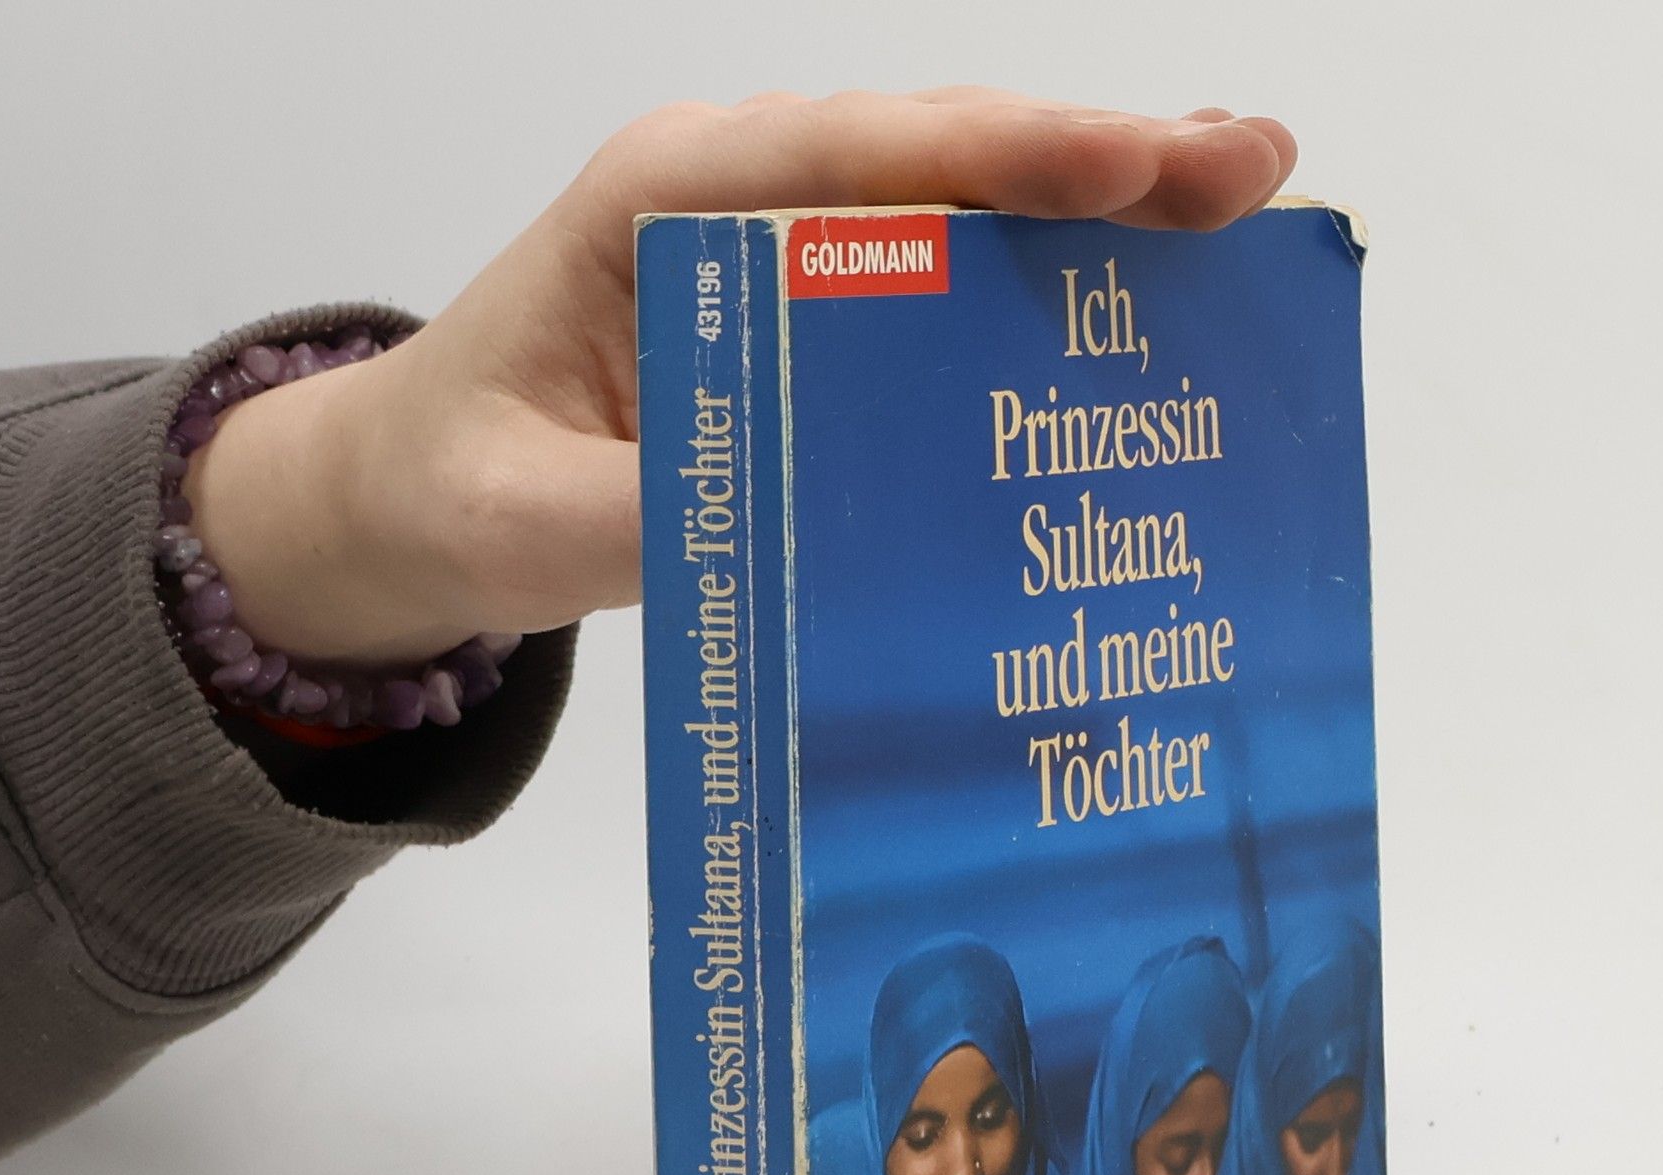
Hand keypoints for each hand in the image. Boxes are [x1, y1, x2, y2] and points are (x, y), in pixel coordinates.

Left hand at [187, 92, 1294, 669]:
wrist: (413, 492)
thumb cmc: (455, 482)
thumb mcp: (530, 519)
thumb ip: (655, 517)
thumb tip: (806, 530)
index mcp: (660, 207)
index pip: (852, 157)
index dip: (1005, 156)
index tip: (1136, 162)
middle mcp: (735, 203)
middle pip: (936, 159)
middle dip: (1097, 165)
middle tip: (1249, 176)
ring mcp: (778, 255)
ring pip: (955, 208)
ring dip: (1093, 216)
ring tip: (1235, 220)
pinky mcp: (803, 318)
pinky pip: (934, 285)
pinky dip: (1036, 289)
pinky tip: (1131, 310)